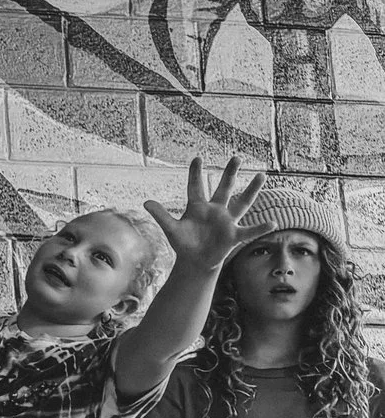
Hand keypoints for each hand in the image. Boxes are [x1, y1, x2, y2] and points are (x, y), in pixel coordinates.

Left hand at [145, 155, 264, 275]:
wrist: (195, 260)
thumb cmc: (184, 242)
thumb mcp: (171, 229)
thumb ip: (161, 215)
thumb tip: (145, 202)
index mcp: (198, 207)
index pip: (196, 186)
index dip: (195, 173)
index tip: (197, 158)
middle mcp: (215, 210)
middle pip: (224, 188)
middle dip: (230, 173)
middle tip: (236, 157)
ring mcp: (226, 221)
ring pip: (242, 203)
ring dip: (252, 190)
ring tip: (261, 175)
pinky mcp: (234, 235)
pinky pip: (249, 230)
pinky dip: (260, 228)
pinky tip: (272, 223)